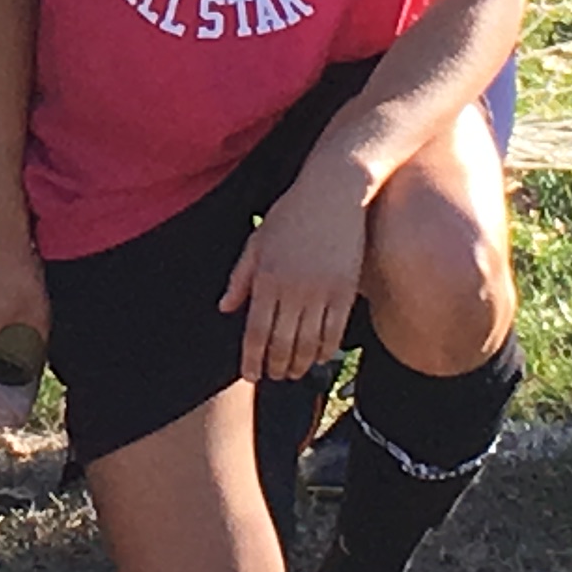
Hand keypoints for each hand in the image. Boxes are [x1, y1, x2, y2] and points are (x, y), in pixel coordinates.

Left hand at [220, 154, 371, 381]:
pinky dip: (325, 351)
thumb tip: (225, 308)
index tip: (250, 375)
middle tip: (272, 376)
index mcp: (266, 277)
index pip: (255, 331)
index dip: (251, 359)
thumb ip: (240, 277)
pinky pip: (335, 332)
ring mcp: (321, 292)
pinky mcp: (346, 291)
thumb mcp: (257, 241)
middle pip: (281, 343)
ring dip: (299, 364)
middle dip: (275, 366)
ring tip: (292, 372)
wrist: (333, 195)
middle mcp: (293, 289)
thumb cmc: (290, 215)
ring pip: (308, 343)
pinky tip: (317, 358)